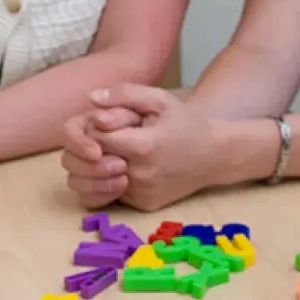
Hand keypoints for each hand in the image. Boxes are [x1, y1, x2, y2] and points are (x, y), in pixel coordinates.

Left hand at [62, 85, 219, 211]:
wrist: (213, 156)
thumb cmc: (184, 123)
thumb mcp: (160, 99)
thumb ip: (124, 94)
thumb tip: (91, 99)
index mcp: (142, 146)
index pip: (94, 139)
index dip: (91, 128)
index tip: (102, 122)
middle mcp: (140, 174)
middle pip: (87, 165)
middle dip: (85, 149)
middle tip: (98, 139)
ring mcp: (141, 193)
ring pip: (93, 185)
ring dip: (92, 168)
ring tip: (105, 153)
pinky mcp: (143, 205)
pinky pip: (110, 195)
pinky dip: (107, 182)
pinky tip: (120, 167)